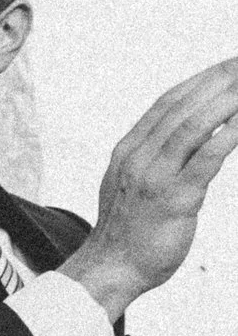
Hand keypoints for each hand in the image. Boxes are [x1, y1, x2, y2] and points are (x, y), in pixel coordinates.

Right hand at [61, 56, 237, 319]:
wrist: (109, 271)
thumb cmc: (128, 233)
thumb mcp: (133, 186)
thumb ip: (154, 160)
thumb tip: (185, 141)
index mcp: (128, 151)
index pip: (168, 103)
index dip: (201, 80)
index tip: (228, 65)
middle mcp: (138, 157)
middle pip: (184, 107)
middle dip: (221, 81)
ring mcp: (153, 177)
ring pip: (194, 125)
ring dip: (228, 100)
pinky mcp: (173, 199)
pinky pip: (205, 158)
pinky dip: (229, 134)